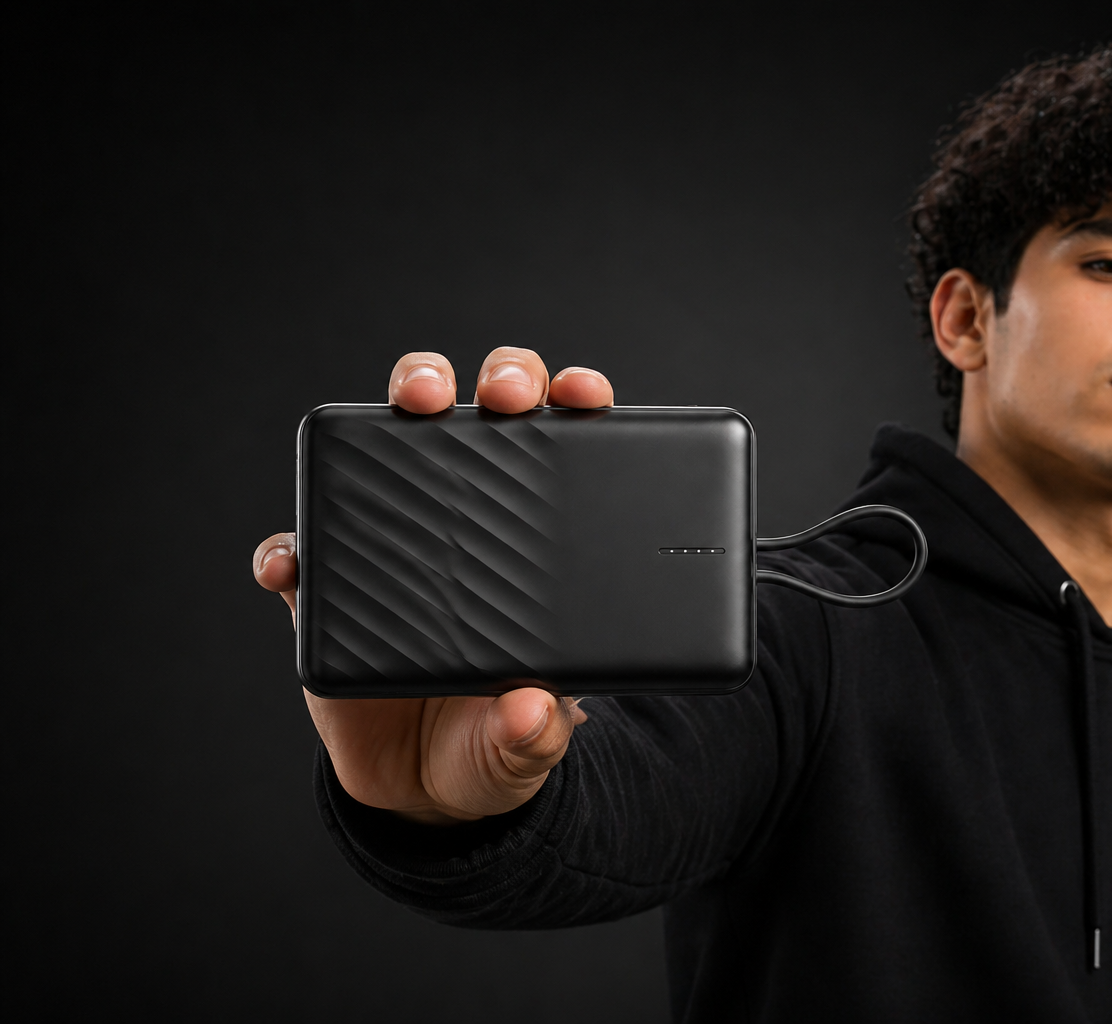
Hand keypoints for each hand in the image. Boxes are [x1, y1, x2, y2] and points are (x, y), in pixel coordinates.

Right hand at [252, 348, 613, 824]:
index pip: (567, 448)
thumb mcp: (529, 747)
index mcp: (542, 541)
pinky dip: (290, 550)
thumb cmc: (494, 742)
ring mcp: (396, 545)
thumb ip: (536, 734)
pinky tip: (291, 567)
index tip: (581, 393)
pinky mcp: (329, 591)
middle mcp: (471, 522)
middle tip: (501, 394)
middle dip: (497, 379)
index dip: (574, 402)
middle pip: (485, 417)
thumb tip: (534, 712)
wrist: (424, 790)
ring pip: (390, 448)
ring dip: (392, 414)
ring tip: (409, 409)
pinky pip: (301, 552)